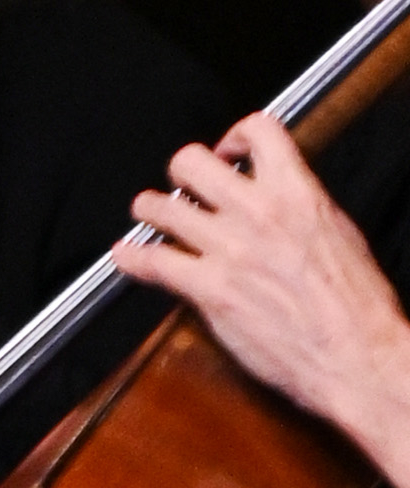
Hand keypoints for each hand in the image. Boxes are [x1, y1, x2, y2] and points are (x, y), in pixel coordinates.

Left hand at [128, 115, 409, 472]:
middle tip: (184, 189)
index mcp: (299, 194)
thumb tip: (278, 194)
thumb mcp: (339, 233)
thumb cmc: (357, 308)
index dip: (234, 136)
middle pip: (190, 161)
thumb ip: (300, 206)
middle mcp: (259, 213)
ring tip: (151, 216)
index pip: (258, 129)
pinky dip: (131, 258)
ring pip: (160, 206)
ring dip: (150, 210)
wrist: (358, 358)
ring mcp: (230, 250)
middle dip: (182, 173)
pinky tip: (128, 256)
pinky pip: (151, 260)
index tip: (227, 154)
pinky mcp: (209, 289)